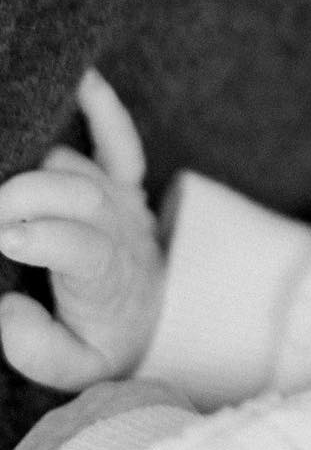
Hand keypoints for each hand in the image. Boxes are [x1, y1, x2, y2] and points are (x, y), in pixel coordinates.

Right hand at [0, 71, 163, 388]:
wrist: (156, 317)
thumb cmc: (106, 340)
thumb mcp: (78, 370)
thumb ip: (39, 349)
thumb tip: (7, 308)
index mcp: (109, 278)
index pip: (85, 249)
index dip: (46, 237)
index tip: (4, 236)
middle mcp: (120, 229)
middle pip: (81, 195)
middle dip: (29, 194)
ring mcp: (122, 200)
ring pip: (79, 167)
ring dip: (38, 163)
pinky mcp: (123, 182)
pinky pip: (120, 140)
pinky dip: (104, 109)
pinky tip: (83, 80)